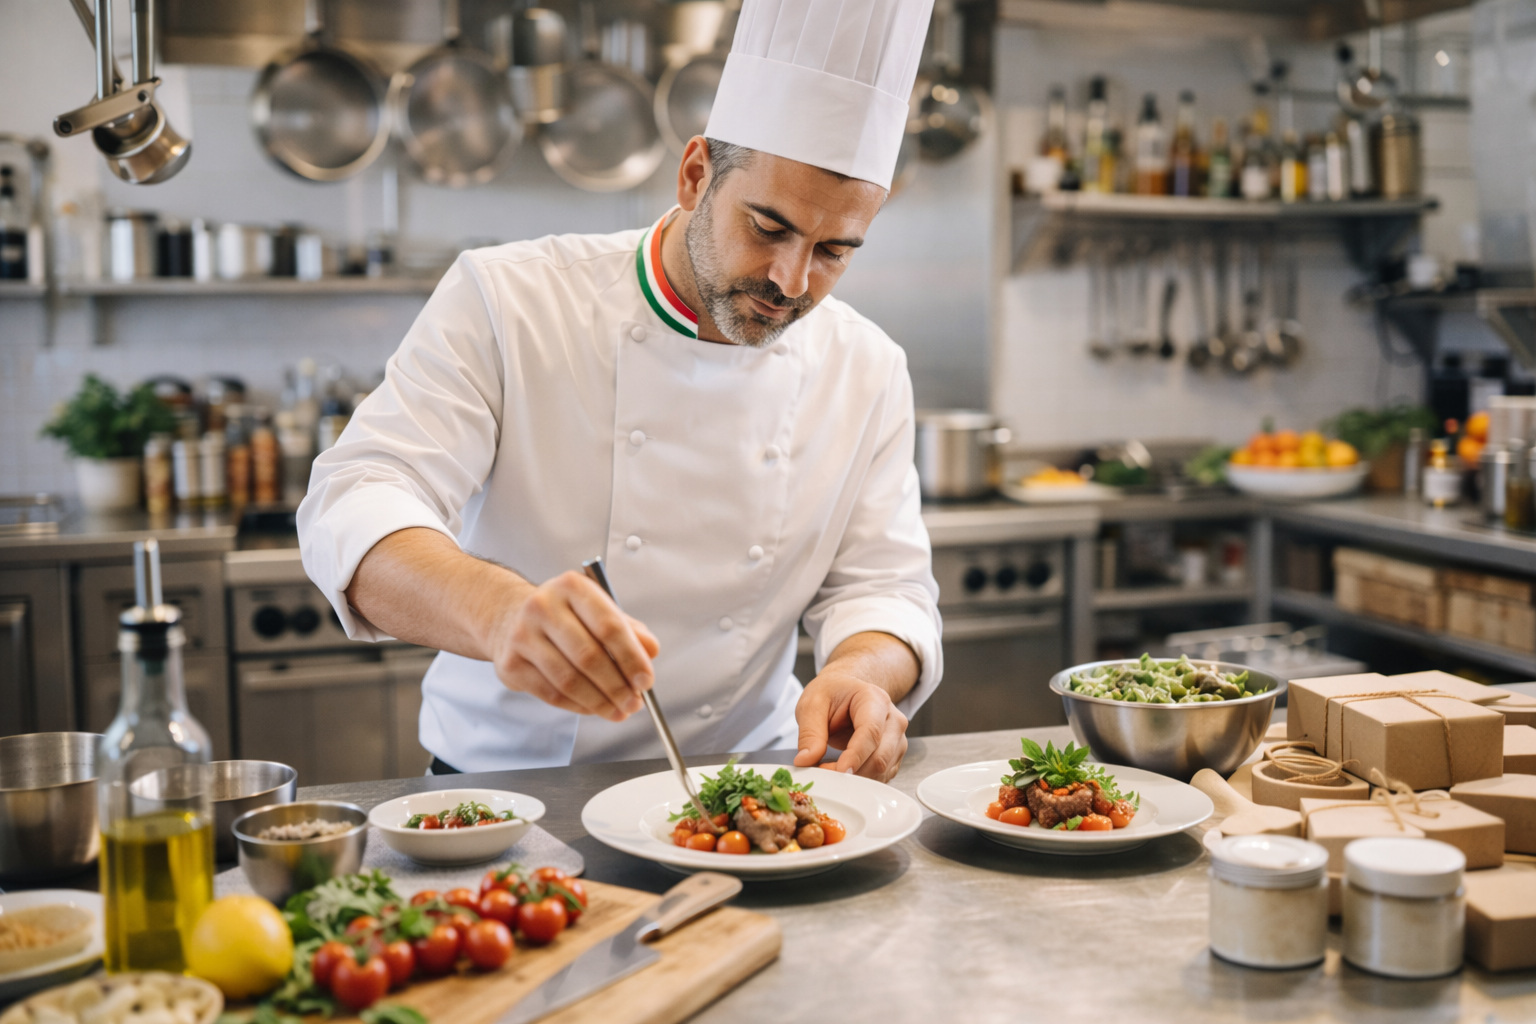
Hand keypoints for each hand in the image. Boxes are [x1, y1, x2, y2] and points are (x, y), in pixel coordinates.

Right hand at [489, 571, 659, 721]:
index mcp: (572, 587)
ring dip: (599, 702)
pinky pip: (551, 693)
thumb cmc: (563, 616)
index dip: (631, 657)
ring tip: (618, 711)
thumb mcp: (597, 611)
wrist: (508, 617)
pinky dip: (578, 706)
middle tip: (634, 703)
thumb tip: (651, 651)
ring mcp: (522, 635)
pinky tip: (593, 708)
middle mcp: (543, 606)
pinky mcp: (511, 664)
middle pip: (589, 656)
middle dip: (617, 686)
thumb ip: (628, 629)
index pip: (609, 626)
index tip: (646, 680)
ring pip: (569, 680)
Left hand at [792, 672, 909, 781]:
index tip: (839, 772)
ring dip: (855, 778)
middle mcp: (892, 719)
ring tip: (829, 770)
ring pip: (882, 770)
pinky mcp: (894, 755)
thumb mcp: (812, 704)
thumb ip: (809, 733)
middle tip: (822, 774)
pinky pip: (882, 776)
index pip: (871, 732)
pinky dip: (862, 780)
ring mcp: (897, 739)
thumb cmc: (832, 693)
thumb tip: (805, 761)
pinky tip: (844, 771)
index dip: (856, 755)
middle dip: (851, 772)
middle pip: (880, 756)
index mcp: (874, 699)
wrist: (847, 692)